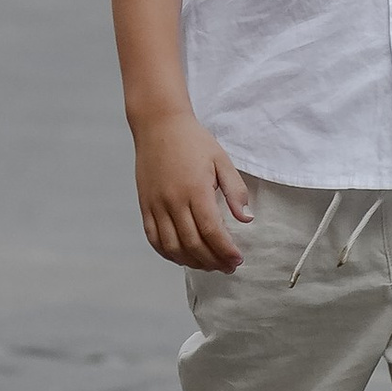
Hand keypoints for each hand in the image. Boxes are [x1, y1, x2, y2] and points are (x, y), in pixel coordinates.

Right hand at [133, 112, 250, 271]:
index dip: (225, 250)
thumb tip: (246, 219)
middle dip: (213, 261)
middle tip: (228, 266)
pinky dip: (168, 253)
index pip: (211, 231)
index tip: (237, 259)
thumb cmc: (193, 140)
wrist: (159, 124)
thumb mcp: (222, 160)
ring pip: (172, 247)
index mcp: (195, 189)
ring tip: (208, 264)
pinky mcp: (145, 206)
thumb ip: (235, 190)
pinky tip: (182, 256)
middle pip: (193, 244)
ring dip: (192, 262)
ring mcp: (156, 205)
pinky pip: (154, 238)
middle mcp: (173, 201)